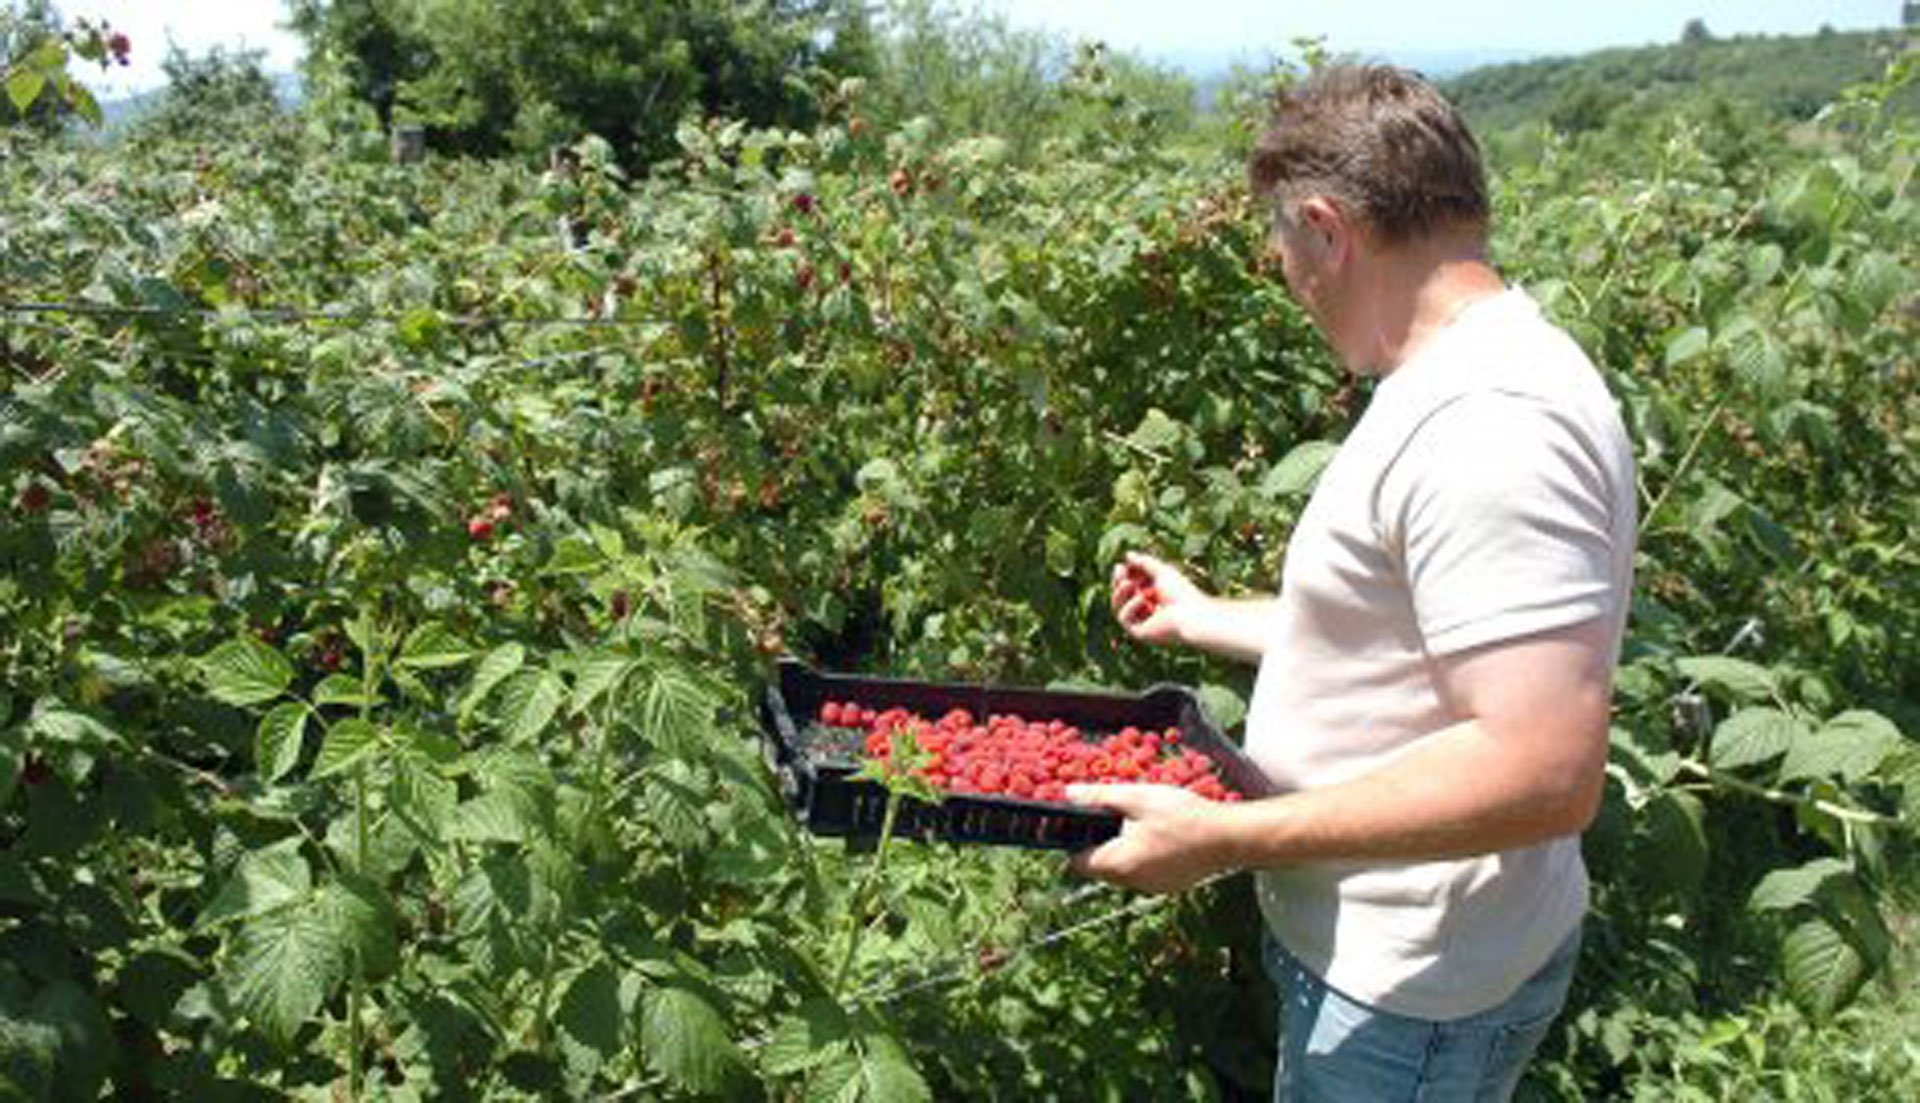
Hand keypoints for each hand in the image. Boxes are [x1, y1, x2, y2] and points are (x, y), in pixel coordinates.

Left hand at [1066, 783, 1231, 892]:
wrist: (1228, 837)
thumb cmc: (1183, 816)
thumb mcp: (1137, 798)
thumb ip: (1100, 797)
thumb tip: (1069, 794)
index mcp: (1118, 864)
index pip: (1078, 860)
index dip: (1075, 839)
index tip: (1083, 819)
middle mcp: (1131, 882)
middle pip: (1101, 865)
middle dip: (1102, 839)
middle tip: (1116, 813)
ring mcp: (1152, 886)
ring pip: (1124, 868)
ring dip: (1124, 847)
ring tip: (1140, 821)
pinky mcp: (1169, 884)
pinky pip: (1144, 871)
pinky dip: (1144, 855)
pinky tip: (1159, 834)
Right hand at [1109, 551, 1208, 646]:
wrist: (1192, 616)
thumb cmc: (1182, 593)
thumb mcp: (1161, 572)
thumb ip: (1145, 563)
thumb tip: (1128, 555)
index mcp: (1153, 600)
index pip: (1130, 589)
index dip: (1122, 577)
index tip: (1121, 565)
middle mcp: (1146, 614)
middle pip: (1121, 598)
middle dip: (1118, 583)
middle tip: (1119, 570)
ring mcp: (1142, 625)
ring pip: (1118, 608)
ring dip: (1120, 593)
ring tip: (1128, 582)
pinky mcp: (1140, 634)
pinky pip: (1124, 619)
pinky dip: (1131, 606)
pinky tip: (1143, 599)